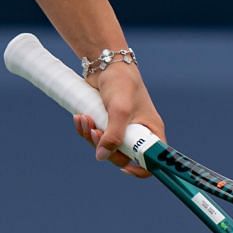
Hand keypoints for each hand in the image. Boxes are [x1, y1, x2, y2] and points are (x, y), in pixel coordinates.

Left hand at [70, 62, 163, 178]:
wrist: (105, 63)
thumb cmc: (121, 82)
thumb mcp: (119, 109)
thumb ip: (113, 135)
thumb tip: (102, 157)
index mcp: (151, 131)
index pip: (153, 160)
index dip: (140, 169)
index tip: (124, 168)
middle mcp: (138, 133)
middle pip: (123, 157)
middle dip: (105, 148)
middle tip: (93, 132)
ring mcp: (122, 129)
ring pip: (106, 148)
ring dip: (90, 137)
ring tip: (83, 119)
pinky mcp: (107, 124)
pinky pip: (96, 137)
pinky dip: (86, 130)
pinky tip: (79, 117)